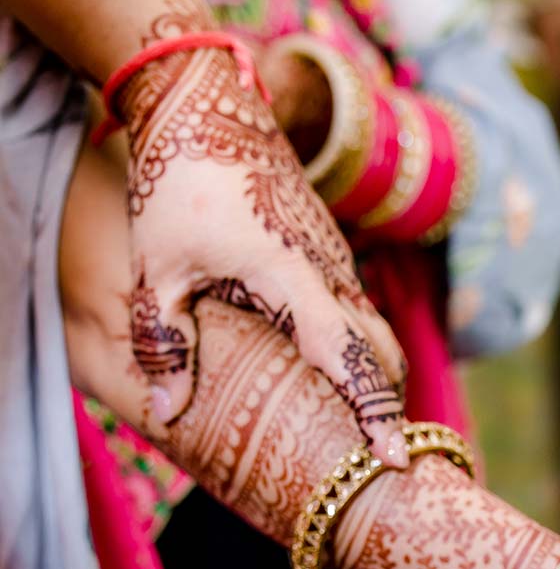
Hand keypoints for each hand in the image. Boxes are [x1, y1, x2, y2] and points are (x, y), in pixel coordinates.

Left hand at [119, 0, 407, 466]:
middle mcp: (329, 271)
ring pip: (377, 334)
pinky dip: (362, 353)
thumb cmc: (177, 184)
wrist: (207, 102)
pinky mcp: (331, 253)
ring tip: (365, 435)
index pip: (347, 356)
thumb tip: (169, 418)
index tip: (395, 457)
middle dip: (386, 408)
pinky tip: (339, 382)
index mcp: (291, 277)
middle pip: (382, 355)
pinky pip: (360, 314)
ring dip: (376, 382)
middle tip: (376, 466)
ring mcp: (336, 260)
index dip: (372, 411)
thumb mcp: (156, 269)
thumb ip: (165, 345)